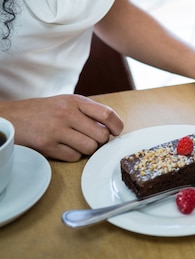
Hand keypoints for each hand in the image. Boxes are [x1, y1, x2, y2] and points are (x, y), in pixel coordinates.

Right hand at [5, 95, 123, 160]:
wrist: (13, 117)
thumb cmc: (42, 111)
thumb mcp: (65, 102)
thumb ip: (86, 111)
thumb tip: (109, 126)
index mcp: (75, 101)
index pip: (106, 113)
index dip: (117, 125)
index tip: (117, 132)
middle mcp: (67, 113)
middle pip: (101, 134)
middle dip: (101, 141)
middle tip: (94, 140)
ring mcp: (57, 130)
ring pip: (90, 148)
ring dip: (88, 150)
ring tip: (78, 144)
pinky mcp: (47, 145)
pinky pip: (73, 157)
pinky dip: (73, 156)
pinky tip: (65, 148)